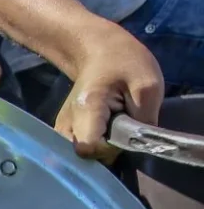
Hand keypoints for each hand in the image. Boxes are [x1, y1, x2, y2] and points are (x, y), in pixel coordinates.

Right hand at [59, 23, 164, 157]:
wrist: (98, 51)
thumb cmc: (125, 62)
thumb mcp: (147, 85)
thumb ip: (144, 120)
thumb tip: (137, 148)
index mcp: (86, 108)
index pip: (90, 148)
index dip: (111, 149)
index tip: (125, 132)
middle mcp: (66, 123)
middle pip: (83, 157)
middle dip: (107, 151)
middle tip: (123, 128)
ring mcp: (61, 129)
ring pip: (80, 157)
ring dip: (102, 150)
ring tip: (114, 128)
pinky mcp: (63, 132)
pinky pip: (78, 151)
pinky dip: (95, 147)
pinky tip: (105, 131)